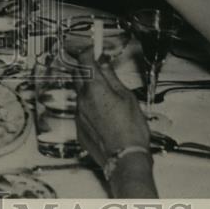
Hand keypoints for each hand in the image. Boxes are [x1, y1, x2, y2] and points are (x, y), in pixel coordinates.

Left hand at [74, 48, 150, 164]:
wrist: (125, 158)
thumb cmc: (131, 130)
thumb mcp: (127, 97)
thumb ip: (112, 77)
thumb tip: (104, 62)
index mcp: (95, 88)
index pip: (84, 60)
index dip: (89, 52)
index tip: (95, 50)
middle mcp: (82, 99)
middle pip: (78, 75)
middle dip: (87, 69)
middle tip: (100, 69)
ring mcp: (79, 114)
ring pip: (80, 94)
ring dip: (89, 90)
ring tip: (108, 98)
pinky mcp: (79, 129)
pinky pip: (81, 112)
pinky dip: (90, 108)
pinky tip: (104, 116)